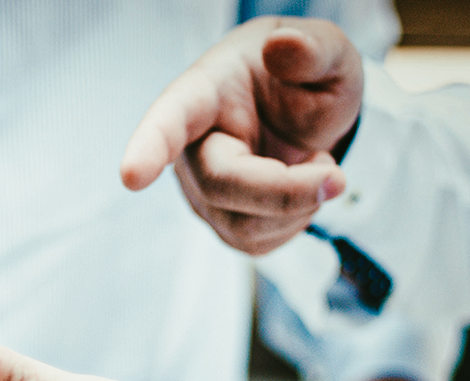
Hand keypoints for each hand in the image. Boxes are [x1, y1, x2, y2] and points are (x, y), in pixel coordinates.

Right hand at [120, 17, 363, 254]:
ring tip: (315, 164)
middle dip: (286, 191)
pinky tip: (300, 188)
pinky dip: (297, 221)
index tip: (132, 176)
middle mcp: (189, 147)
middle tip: (337, 177)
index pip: (168, 120)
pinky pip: (258, 243)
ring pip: (242, 225)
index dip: (148, 148)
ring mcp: (201, 191)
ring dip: (299, 206)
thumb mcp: (326, 52)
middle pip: (221, 185)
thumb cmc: (302, 78)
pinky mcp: (222, 223)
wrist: (303, 114)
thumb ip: (313, 48)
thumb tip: (284, 47)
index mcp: (203, 93)